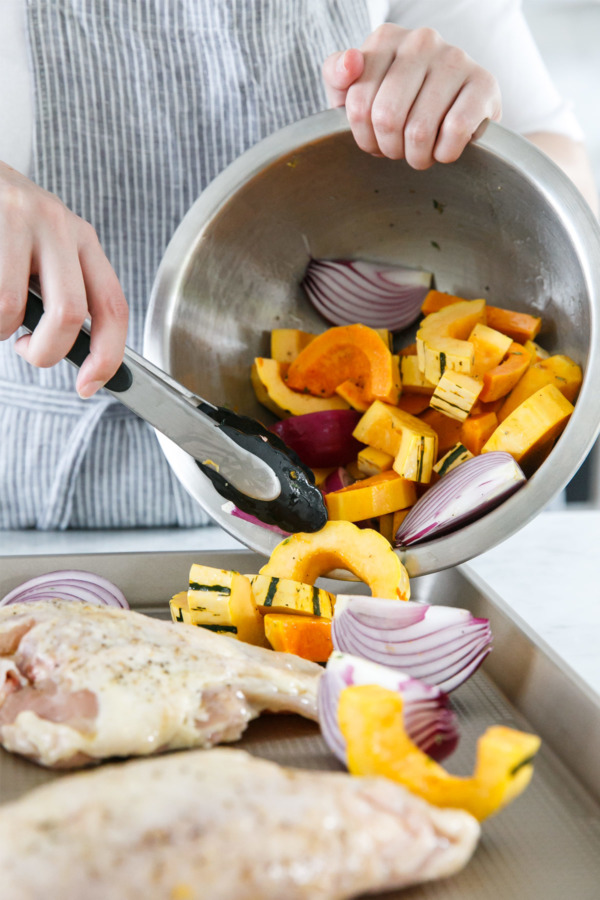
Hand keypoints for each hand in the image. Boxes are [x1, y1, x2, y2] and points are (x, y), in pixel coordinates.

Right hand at [0, 162, 128, 397]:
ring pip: (11, 306)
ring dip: (0, 329)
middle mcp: (58, 225)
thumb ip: (67, 288)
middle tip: (28, 350)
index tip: (89, 384)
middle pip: (70, 314)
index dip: (108, 356)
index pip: (113, 307)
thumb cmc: (9, 223)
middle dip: (46, 351)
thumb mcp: (49, 247)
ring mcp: (19, 219)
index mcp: (83, 239)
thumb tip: (82, 355)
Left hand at [322, 24, 501, 169]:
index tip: (375, 137)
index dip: (364, 136)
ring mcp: (456, 58)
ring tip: (420, 150)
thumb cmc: (397, 104)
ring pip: (419, 130)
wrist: (453, 113)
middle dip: (389, 148)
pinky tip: (445, 147)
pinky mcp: (484, 83)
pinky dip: (445, 153)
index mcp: (386, 39)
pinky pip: (455, 131)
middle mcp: (421, 40)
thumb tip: (351, 62)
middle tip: (398, 149)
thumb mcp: (353, 90)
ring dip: (417, 157)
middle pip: (386, 118)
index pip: (358, 104)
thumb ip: (336, 74)